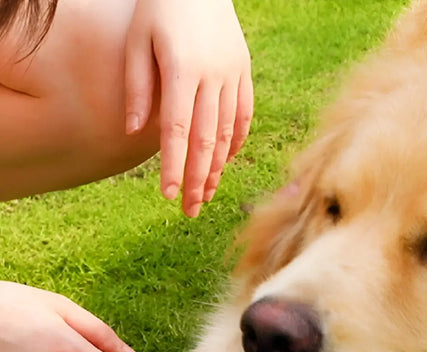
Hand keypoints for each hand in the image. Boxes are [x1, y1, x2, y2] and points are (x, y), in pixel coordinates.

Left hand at [124, 0, 253, 216]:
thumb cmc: (158, 9)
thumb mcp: (138, 40)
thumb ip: (138, 87)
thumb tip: (137, 133)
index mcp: (182, 69)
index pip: (178, 131)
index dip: (175, 166)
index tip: (169, 196)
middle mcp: (212, 76)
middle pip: (206, 140)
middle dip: (199, 179)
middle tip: (192, 210)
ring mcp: (233, 75)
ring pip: (228, 132)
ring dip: (218, 167)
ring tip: (208, 194)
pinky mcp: (244, 72)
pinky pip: (244, 115)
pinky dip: (235, 141)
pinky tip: (226, 162)